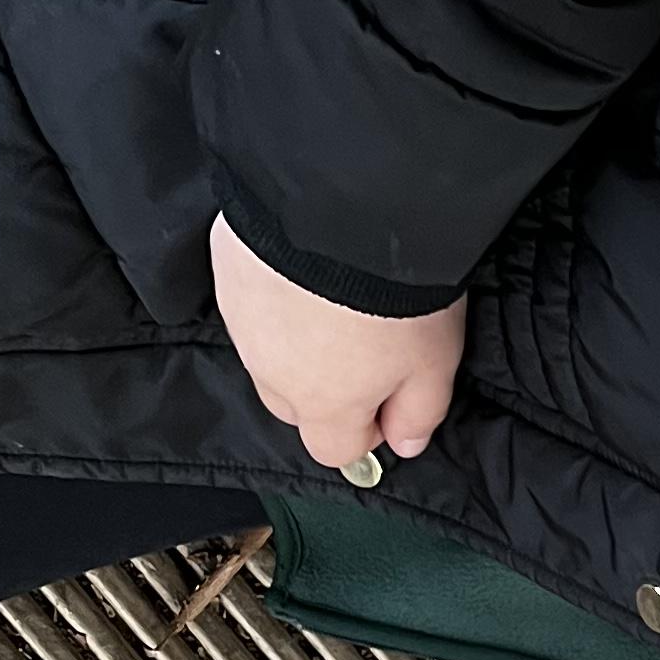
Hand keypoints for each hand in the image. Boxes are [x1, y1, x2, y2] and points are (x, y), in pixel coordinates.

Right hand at [210, 213, 466, 470]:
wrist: (343, 210)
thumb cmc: (397, 293)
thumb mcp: (434, 362)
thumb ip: (419, 412)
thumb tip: (404, 444)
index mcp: (323, 405)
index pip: (333, 450)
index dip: (363, 431)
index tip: (387, 400)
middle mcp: (271, 372)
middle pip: (293, 405)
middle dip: (323, 390)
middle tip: (363, 343)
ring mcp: (241, 321)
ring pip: (266, 352)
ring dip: (294, 339)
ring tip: (333, 297)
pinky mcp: (226, 271)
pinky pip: (247, 299)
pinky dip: (271, 294)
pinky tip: (300, 266)